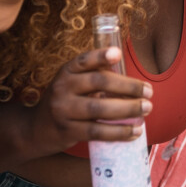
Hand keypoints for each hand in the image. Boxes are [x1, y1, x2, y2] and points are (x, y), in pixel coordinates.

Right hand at [28, 47, 152, 155]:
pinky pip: (97, 131)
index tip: (119, 54)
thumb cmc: (66, 100)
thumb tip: (132, 80)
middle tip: (149, 91)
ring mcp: (63, 110)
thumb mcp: (73, 82)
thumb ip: (95, 75)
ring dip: (127, 109)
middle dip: (127, 86)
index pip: (84, 60)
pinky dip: (118, 132)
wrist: (36, 128)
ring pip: (99, 108)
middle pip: (99, 82)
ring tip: (146, 109)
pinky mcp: (67, 131)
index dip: (101, 56)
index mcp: (67, 70)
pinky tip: (134, 131)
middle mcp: (63, 87)